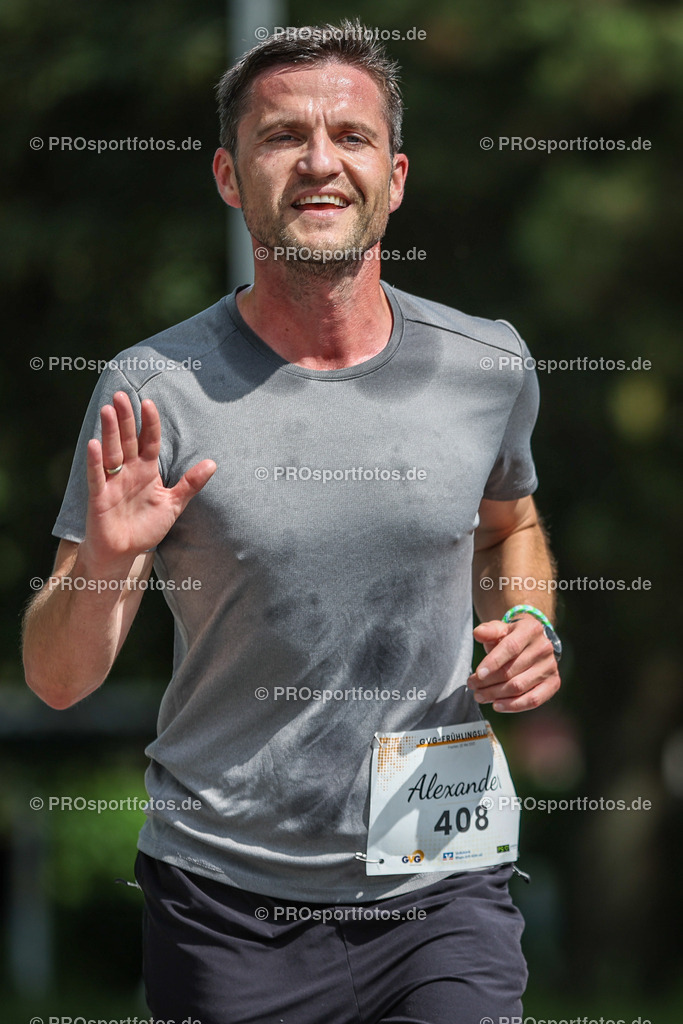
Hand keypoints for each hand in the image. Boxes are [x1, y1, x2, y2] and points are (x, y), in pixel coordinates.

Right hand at [81, 391, 215, 571]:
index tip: (149, 403)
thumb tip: (213, 463)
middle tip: (121, 395)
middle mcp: (128, 471)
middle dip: (125, 418)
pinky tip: (94, 444)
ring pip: (111, 452)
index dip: (149, 423)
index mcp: (147, 470)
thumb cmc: (146, 527)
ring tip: (107, 409)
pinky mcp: (99, 496)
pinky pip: (96, 476)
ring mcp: (112, 482)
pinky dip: (95, 461)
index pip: (149, 441)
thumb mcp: (173, 504)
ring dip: (110, 432)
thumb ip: (190, 484)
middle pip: (127, 440)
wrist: (123, 553)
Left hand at [467, 615, 559, 711]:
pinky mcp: (554, 683)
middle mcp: (544, 647)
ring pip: (520, 686)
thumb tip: (477, 633)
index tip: (478, 674)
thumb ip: (489, 631)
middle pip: (512, 671)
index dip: (493, 662)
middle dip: (488, 681)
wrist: (534, 643)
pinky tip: (498, 705)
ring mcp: (550, 666)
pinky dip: (514, 705)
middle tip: (472, 686)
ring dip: (496, 694)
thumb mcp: (500, 629)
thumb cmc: (512, 637)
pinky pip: (534, 699)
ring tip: (480, 696)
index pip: (511, 647)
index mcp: (531, 629)